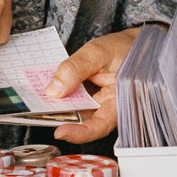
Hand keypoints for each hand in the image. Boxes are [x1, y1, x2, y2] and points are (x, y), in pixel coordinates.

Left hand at [44, 28, 140, 142]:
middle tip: (40, 110)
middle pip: (84, 121)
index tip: (60, 132)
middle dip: (61, 118)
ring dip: (60, 107)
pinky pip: (76, 101)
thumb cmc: (125, 48)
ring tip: (41, 99)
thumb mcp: (99, 52)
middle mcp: (109, 107)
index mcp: (120, 102)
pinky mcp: (91, 97)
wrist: (135, 43)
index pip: (100, 125)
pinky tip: (50, 91)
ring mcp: (99, 103)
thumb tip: (53, 90)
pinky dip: (63, 97)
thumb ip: (76, 68)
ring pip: (77, 111)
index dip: (81, 133)